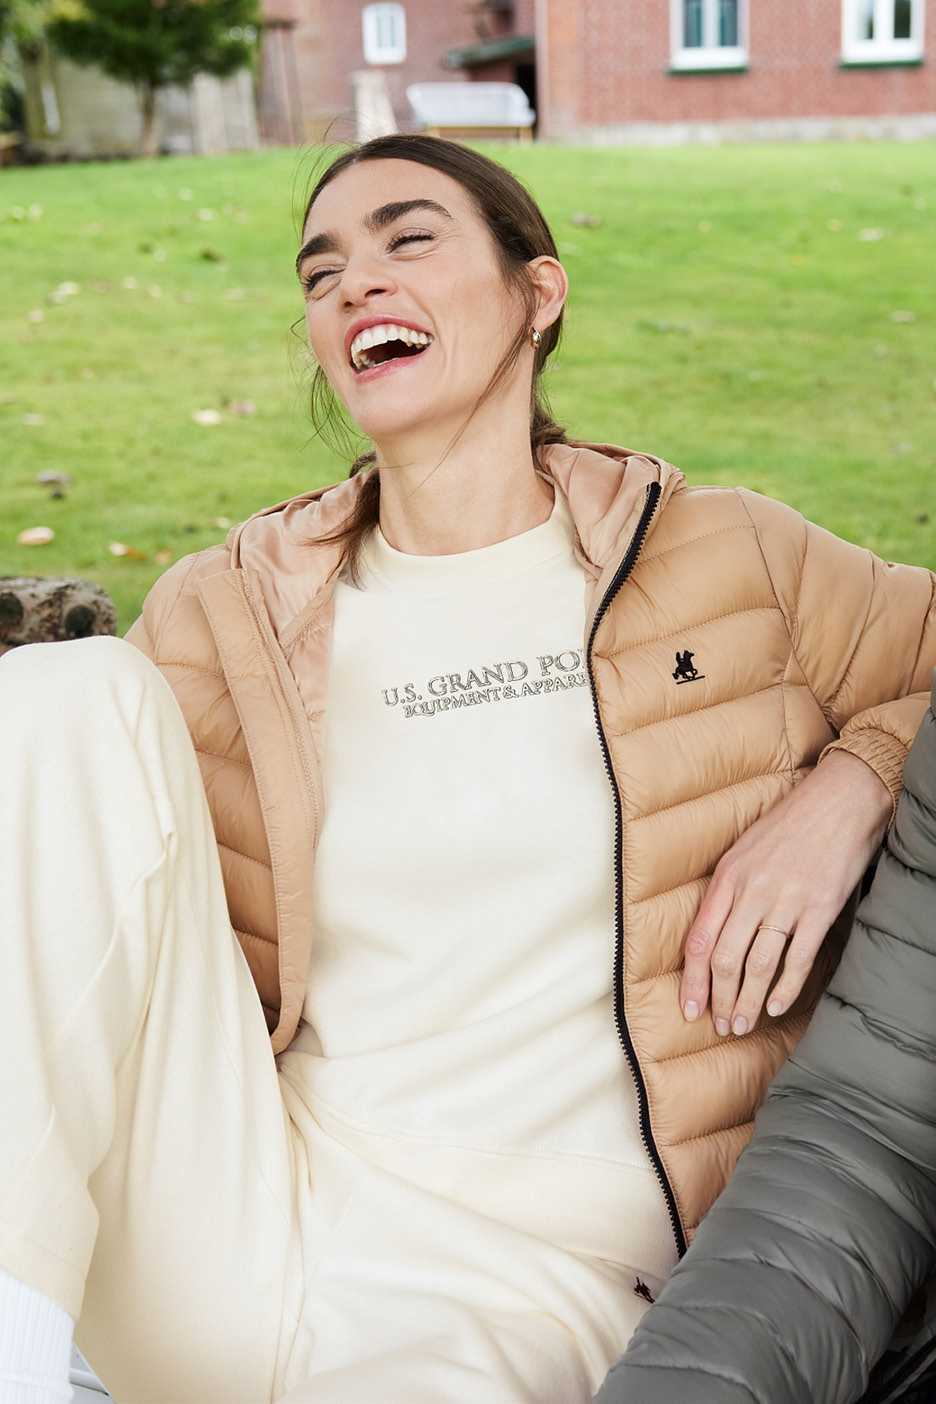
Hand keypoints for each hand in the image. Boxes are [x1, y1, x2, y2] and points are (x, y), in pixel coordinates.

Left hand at [680, 750, 892, 1034]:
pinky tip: (776, 1007)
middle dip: (720, 999)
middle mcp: (753, 890)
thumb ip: (727, 890)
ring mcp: (787, 901)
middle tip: (721, 1025)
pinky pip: (798, 959)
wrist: (839, 799)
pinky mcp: (820, 908)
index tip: (689, 1007)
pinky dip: (785, 989)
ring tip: (743, 1024)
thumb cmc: (788, 824)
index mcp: (728, 876)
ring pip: (758, 965)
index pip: (700, 939)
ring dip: (748, 1002)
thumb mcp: (743, 849)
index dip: (693, 980)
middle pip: (726, 959)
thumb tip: (711, 933)